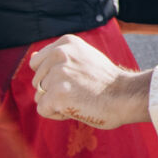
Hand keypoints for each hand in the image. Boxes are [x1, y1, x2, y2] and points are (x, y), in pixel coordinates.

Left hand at [30, 34, 151, 128]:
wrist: (126, 95)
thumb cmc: (106, 81)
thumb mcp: (83, 58)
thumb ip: (58, 58)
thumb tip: (31, 58)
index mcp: (65, 43)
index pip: (37, 63)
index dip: (52, 76)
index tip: (75, 78)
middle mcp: (60, 54)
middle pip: (37, 81)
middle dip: (54, 91)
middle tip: (81, 90)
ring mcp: (58, 74)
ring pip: (40, 96)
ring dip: (57, 103)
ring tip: (81, 98)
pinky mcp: (57, 95)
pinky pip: (43, 110)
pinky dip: (58, 114)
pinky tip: (77, 108)